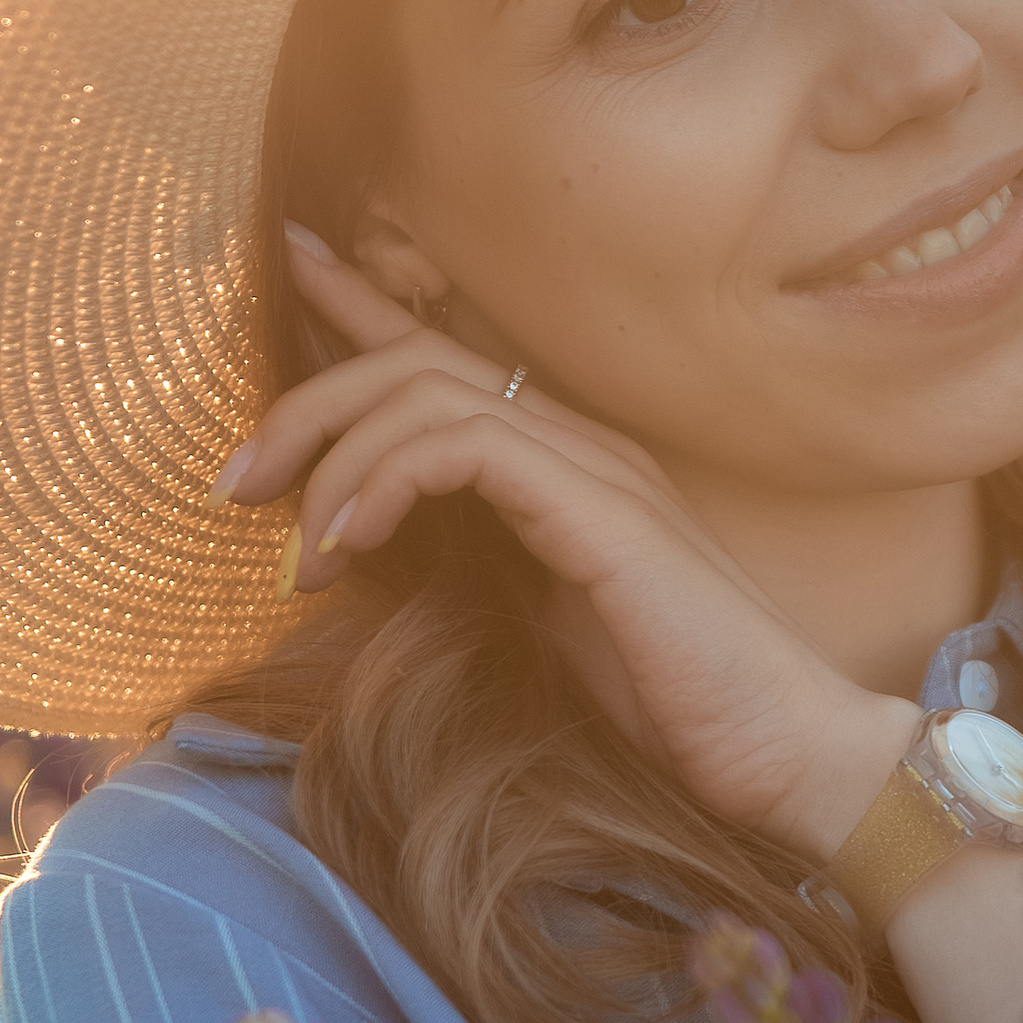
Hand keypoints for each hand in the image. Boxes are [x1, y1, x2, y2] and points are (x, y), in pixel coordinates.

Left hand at [214, 234, 913, 863]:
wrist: (787, 754)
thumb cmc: (673, 705)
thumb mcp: (541, 625)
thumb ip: (478, 566)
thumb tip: (378, 549)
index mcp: (572, 462)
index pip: (450, 355)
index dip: (361, 305)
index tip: (290, 268)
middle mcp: (586, 442)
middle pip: (417, 358)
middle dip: (308, 400)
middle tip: (235, 482)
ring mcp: (601, 468)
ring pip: (428, 393)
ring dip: (333, 458)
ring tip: (291, 548)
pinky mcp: (605, 513)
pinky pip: (465, 446)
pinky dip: (385, 482)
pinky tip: (350, 547)